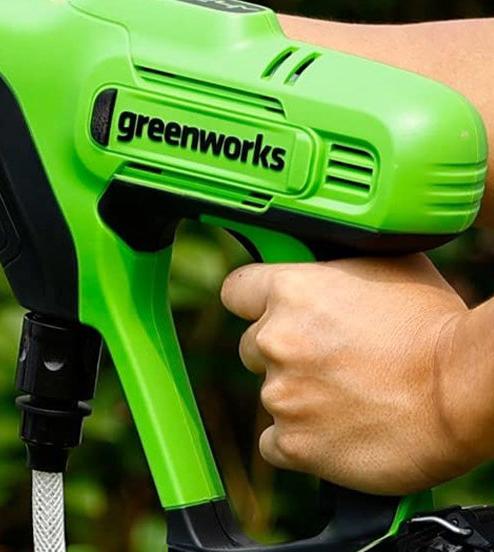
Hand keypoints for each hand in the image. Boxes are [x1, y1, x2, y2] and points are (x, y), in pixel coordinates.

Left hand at [220, 254, 480, 493]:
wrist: (466, 391)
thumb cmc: (434, 326)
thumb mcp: (381, 266)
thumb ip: (332, 265)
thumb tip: (317, 257)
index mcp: (289, 289)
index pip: (236, 292)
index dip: (256, 302)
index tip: (272, 312)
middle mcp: (276, 339)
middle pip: (253, 347)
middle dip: (283, 353)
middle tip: (330, 360)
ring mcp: (282, 394)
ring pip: (270, 395)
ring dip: (297, 397)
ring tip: (348, 397)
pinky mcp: (296, 444)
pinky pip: (275, 443)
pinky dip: (300, 442)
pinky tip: (335, 431)